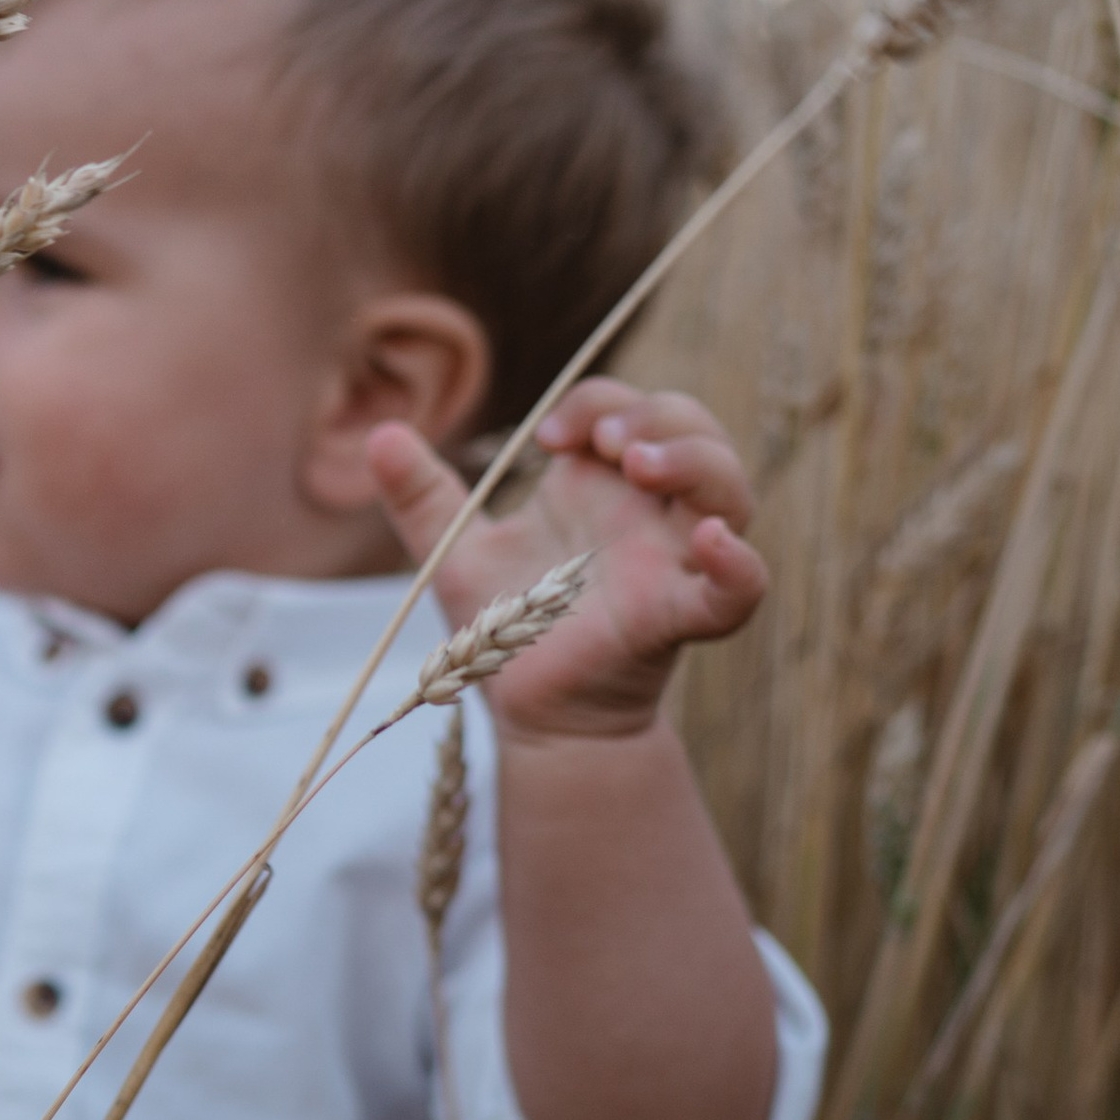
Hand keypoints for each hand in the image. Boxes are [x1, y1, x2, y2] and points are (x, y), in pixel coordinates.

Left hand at [366, 379, 768, 742]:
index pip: (625, 411)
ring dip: (695, 461)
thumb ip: (421, 496)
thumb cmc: (503, 631)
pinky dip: (739, 563)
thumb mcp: (454, 553)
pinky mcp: (681, 618)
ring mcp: (672, 563)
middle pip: (692, 433)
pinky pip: (740, 589)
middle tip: (604, 440)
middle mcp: (647, 516)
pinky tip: (714, 540)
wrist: (527, 716)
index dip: (597, 403)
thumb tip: (379, 433)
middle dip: (656, 417)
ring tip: (639, 463)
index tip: (546, 436)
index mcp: (599, 489)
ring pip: (729, 492)